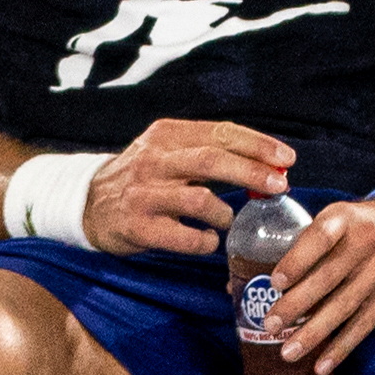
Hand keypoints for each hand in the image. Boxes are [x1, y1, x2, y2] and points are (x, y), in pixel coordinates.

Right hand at [79, 119, 292, 257]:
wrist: (87, 203)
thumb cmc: (144, 177)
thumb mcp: (168, 150)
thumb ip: (210, 152)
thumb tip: (270, 164)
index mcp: (167, 135)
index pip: (220, 133)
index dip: (257, 145)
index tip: (287, 158)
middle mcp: (154, 160)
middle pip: (212, 160)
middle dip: (252, 172)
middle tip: (280, 185)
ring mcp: (143, 194)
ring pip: (198, 199)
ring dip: (224, 213)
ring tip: (228, 220)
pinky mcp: (136, 226)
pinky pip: (182, 236)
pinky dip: (203, 241)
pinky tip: (207, 241)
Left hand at [261, 196, 374, 374]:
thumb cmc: (360, 225)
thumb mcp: (337, 217)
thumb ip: (303, 245)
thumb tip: (248, 281)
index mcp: (345, 217)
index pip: (320, 237)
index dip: (298, 260)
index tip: (275, 282)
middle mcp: (367, 240)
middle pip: (329, 277)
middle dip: (297, 304)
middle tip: (270, 324)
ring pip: (345, 305)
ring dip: (315, 332)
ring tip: (288, 352)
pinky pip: (366, 323)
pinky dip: (343, 346)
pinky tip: (322, 364)